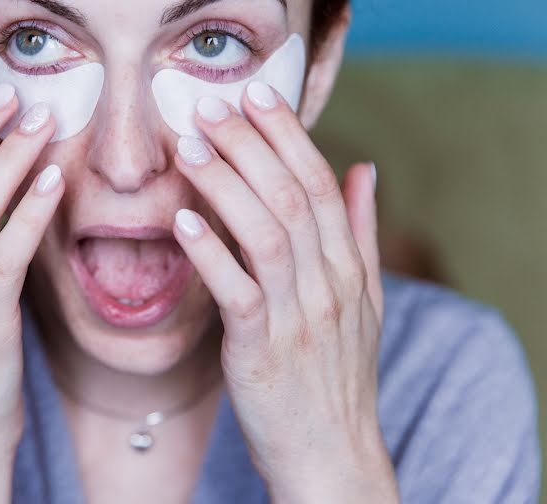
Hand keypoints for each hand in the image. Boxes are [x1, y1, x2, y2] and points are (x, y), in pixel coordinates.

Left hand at [171, 86, 398, 502]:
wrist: (332, 455)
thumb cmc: (337, 374)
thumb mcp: (365, 301)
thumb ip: (359, 232)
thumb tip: (364, 167)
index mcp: (349, 267)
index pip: (321, 182)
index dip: (287, 134)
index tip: (255, 92)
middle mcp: (330, 284)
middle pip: (292, 195)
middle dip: (249, 144)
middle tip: (206, 104)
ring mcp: (299, 316)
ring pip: (266, 232)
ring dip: (225, 183)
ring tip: (188, 144)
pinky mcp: (263, 350)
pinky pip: (237, 291)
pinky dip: (211, 251)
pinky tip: (181, 218)